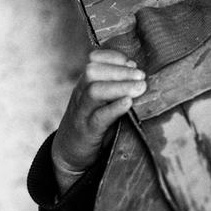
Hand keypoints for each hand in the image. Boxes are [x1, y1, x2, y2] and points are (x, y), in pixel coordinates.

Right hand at [51, 48, 145, 192]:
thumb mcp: (102, 104)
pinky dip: (114, 108)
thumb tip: (140, 78)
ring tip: (140, 87)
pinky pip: (99, 117)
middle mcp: (81, 95)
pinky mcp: (87, 132)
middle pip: (93, 72)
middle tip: (141, 76)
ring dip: (119, 86)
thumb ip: (116, 91)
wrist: (68, 153)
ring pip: (94, 91)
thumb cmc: (93, 125)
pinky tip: (128, 103)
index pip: (94, 61)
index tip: (132, 62)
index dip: (113, 57)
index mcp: (85, 85)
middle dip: (119, 70)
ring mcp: (82, 113)